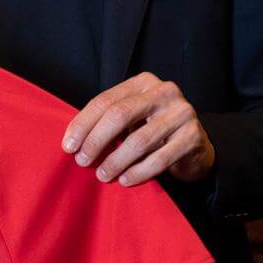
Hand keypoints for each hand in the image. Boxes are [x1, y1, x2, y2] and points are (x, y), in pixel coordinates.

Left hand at [62, 73, 214, 186]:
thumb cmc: (153, 130)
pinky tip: (125, 180)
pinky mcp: (193, 137)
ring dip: (116, 161)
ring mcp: (181, 113)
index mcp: (143, 82)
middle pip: (120, 115)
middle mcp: (164, 92)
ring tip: (102, 175)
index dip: (83, 124)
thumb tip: (72, 141)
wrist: (194, 146)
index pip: (105, 101)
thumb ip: (106, 122)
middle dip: (96, 141)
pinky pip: (159, 159)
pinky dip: (138, 172)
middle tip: (83, 161)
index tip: (68, 145)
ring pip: (139, 140)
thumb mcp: (131, 119)